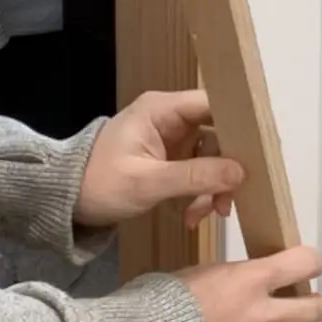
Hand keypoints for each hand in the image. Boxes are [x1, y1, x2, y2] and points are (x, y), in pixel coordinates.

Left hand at [76, 90, 243, 227]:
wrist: (64, 202)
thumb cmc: (99, 184)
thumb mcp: (147, 182)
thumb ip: (194, 176)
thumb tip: (240, 172)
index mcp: (162, 110)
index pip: (214, 104)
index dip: (239, 125)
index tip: (257, 154)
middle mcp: (170, 119)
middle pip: (217, 135)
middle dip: (224, 170)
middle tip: (226, 202)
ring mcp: (171, 140)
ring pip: (210, 158)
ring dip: (211, 189)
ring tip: (203, 216)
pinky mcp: (169, 160)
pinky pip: (197, 172)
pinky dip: (198, 195)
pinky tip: (190, 217)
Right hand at [184, 246, 321, 321]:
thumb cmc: (165, 300)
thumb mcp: (200, 275)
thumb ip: (231, 280)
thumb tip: (241, 285)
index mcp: (251, 280)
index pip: (304, 263)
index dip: (310, 262)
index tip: (306, 264)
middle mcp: (261, 315)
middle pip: (315, 311)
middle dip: (315, 305)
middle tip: (306, 304)